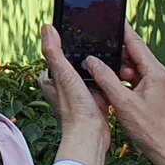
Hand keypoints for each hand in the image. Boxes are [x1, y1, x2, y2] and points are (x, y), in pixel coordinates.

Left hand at [38, 25, 109, 164]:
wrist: (92, 137)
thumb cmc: (75, 110)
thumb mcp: (64, 75)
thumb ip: (54, 52)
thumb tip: (47, 28)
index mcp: (50, 78)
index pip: (60, 53)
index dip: (72, 45)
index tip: (85, 36)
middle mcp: (62, 85)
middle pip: (78, 62)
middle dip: (90, 57)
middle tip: (104, 48)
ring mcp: (79, 93)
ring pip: (92, 72)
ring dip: (101, 68)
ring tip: (113, 59)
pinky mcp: (95, 100)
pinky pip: (103, 83)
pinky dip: (109, 79)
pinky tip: (118, 74)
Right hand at [89, 25, 164, 164]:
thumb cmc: (149, 130)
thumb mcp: (122, 102)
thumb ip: (105, 78)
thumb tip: (91, 60)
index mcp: (156, 72)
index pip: (135, 43)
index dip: (121, 30)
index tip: (109, 18)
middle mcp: (159, 75)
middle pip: (134, 53)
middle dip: (115, 50)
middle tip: (95, 46)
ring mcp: (158, 84)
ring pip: (134, 66)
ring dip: (118, 67)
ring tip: (100, 69)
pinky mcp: (154, 93)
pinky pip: (136, 78)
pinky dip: (123, 78)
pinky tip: (110, 83)